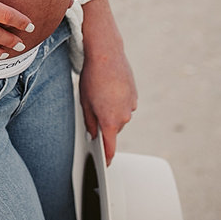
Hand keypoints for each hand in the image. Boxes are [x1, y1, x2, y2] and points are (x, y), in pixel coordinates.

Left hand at [78, 0, 136, 164]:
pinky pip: (126, 105)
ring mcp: (131, 105)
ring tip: (101, 95)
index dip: (108, 157)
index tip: (107, 164)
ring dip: (112, 112)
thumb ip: (90, 122)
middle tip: (94, 109)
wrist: (107, 54)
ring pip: (121, 117)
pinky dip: (119, 102)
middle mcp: (124, 116)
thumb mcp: (85, 102)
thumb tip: (94, 134)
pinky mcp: (135, 96)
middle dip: (105, 125)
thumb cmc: (93, 78)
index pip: (111, 147)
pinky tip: (110, 90)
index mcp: (110, 121)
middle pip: (114, 130)